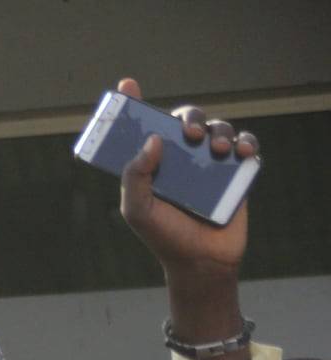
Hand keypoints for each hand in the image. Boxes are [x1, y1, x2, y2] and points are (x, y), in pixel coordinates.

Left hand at [116, 77, 256, 282]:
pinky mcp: (235, 170)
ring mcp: (209, 162)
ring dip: (218, 131)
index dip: (134, 104)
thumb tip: (152, 140)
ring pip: (217, 128)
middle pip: (185, 119)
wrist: (201, 262)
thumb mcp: (138, 210)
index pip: (142, 128)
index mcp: (152, 163)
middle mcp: (180, 157)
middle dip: (189, 117)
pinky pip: (244, 144)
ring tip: (216, 150)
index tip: (127, 85)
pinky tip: (242, 152)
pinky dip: (245, 142)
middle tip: (189, 133)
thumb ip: (136, 176)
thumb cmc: (164, 236)